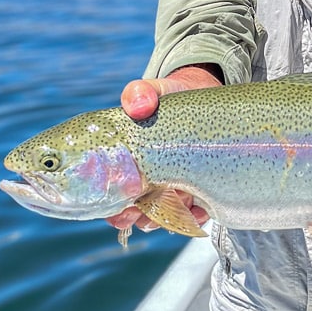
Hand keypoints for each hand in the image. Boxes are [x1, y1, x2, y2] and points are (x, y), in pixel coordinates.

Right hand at [106, 65, 220, 233]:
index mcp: (126, 166)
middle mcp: (146, 183)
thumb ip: (139, 93)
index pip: (110, 198)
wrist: (201, 97)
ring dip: (168, 217)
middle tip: (143, 214)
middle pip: (135, 214)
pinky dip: (196, 216)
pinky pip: (195, 215)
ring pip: (165, 217)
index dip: (112, 211)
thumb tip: (137, 106)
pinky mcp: (199, 191)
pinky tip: (200, 208)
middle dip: (139, 218)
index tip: (120, 211)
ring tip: (177, 202)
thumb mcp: (152, 92)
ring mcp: (172, 189)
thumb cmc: (167, 99)